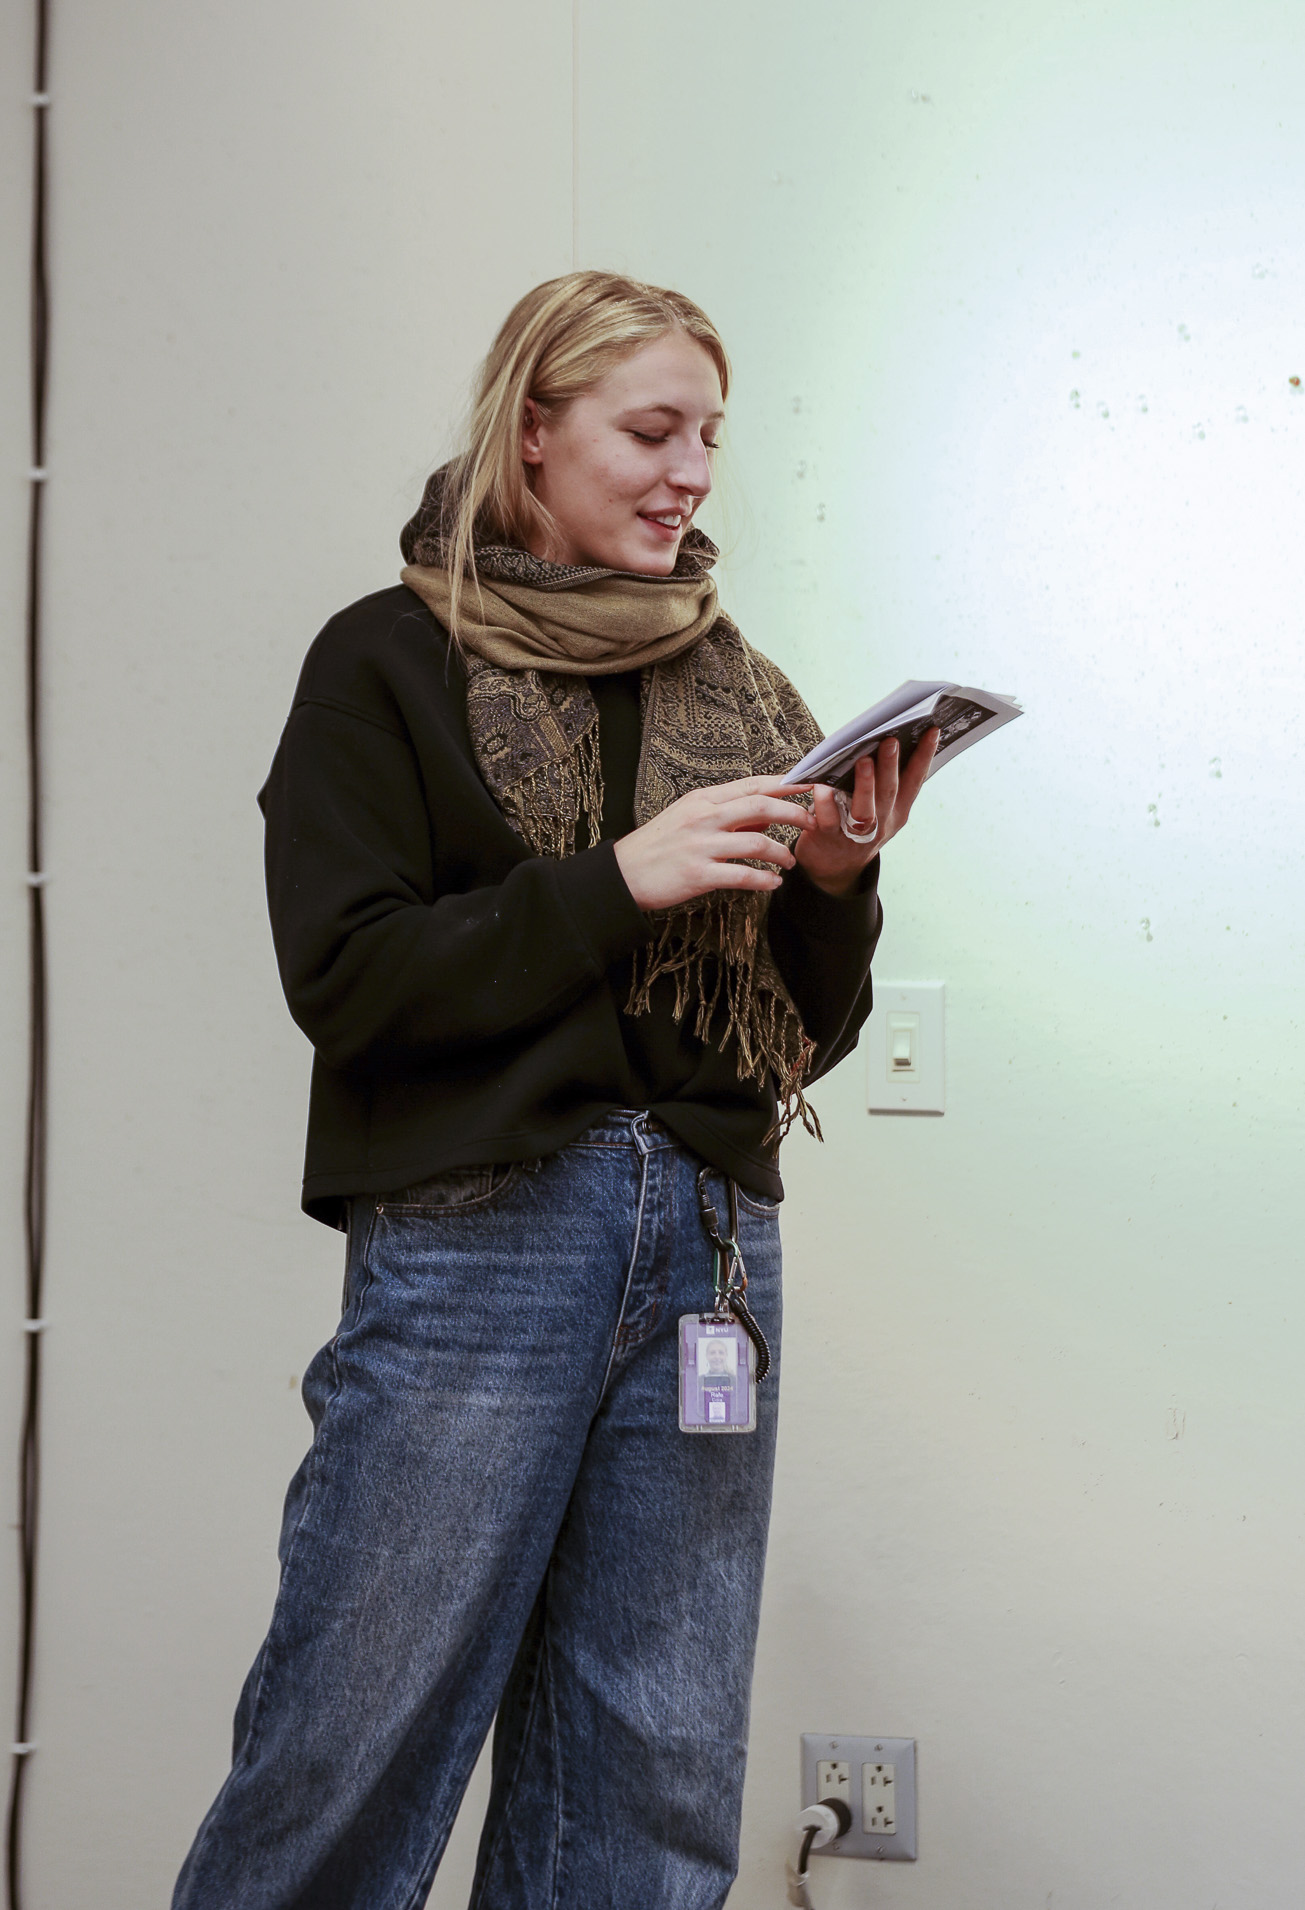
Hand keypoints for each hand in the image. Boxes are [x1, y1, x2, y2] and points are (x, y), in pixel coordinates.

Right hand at [613, 775, 814, 912]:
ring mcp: (701, 846)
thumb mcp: (688, 817)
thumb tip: (765, 816)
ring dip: (782, 852)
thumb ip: (726, 814)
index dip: (784, 784)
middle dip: (794, 813)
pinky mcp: (699, 875)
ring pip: (757, 842)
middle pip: (761, 806)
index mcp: (703, 799)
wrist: (624, 873)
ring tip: (790, 861)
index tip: (808, 784)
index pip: (752, 785)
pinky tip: (773, 883)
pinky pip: (743, 875)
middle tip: (810, 823)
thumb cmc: (657, 845)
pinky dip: (764, 880)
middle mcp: (704, 818)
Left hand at [795, 728, 939, 896]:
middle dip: (891, 766)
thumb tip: (891, 741)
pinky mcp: (828, 837)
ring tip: (864, 761)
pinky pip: (827, 818)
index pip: (915, 780)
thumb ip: (887, 784)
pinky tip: (821, 784)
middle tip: (891, 741)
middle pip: (889, 793)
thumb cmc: (855, 826)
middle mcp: (881, 823)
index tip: (932, 731)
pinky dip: (823, 800)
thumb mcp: (881, 810)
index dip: (924, 757)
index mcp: (897, 811)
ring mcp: (856, 833)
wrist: (833, 868)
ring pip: (864, 810)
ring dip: (865, 785)